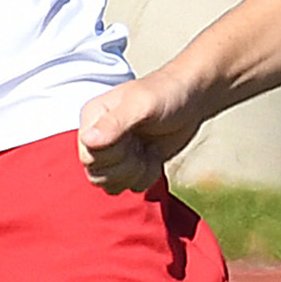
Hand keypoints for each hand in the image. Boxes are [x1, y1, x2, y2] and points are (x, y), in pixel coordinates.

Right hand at [79, 72, 206, 193]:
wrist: (192, 99)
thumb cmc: (166, 94)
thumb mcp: (142, 105)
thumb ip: (115, 123)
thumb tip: (88, 140)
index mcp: (92, 118)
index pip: (88, 157)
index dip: (114, 155)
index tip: (133, 137)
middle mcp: (97, 136)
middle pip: (97, 175)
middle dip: (127, 166)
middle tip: (143, 144)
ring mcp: (113, 152)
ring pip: (110, 185)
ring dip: (137, 173)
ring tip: (149, 150)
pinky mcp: (130, 165)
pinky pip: (130, 187)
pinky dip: (147, 177)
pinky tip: (154, 156)